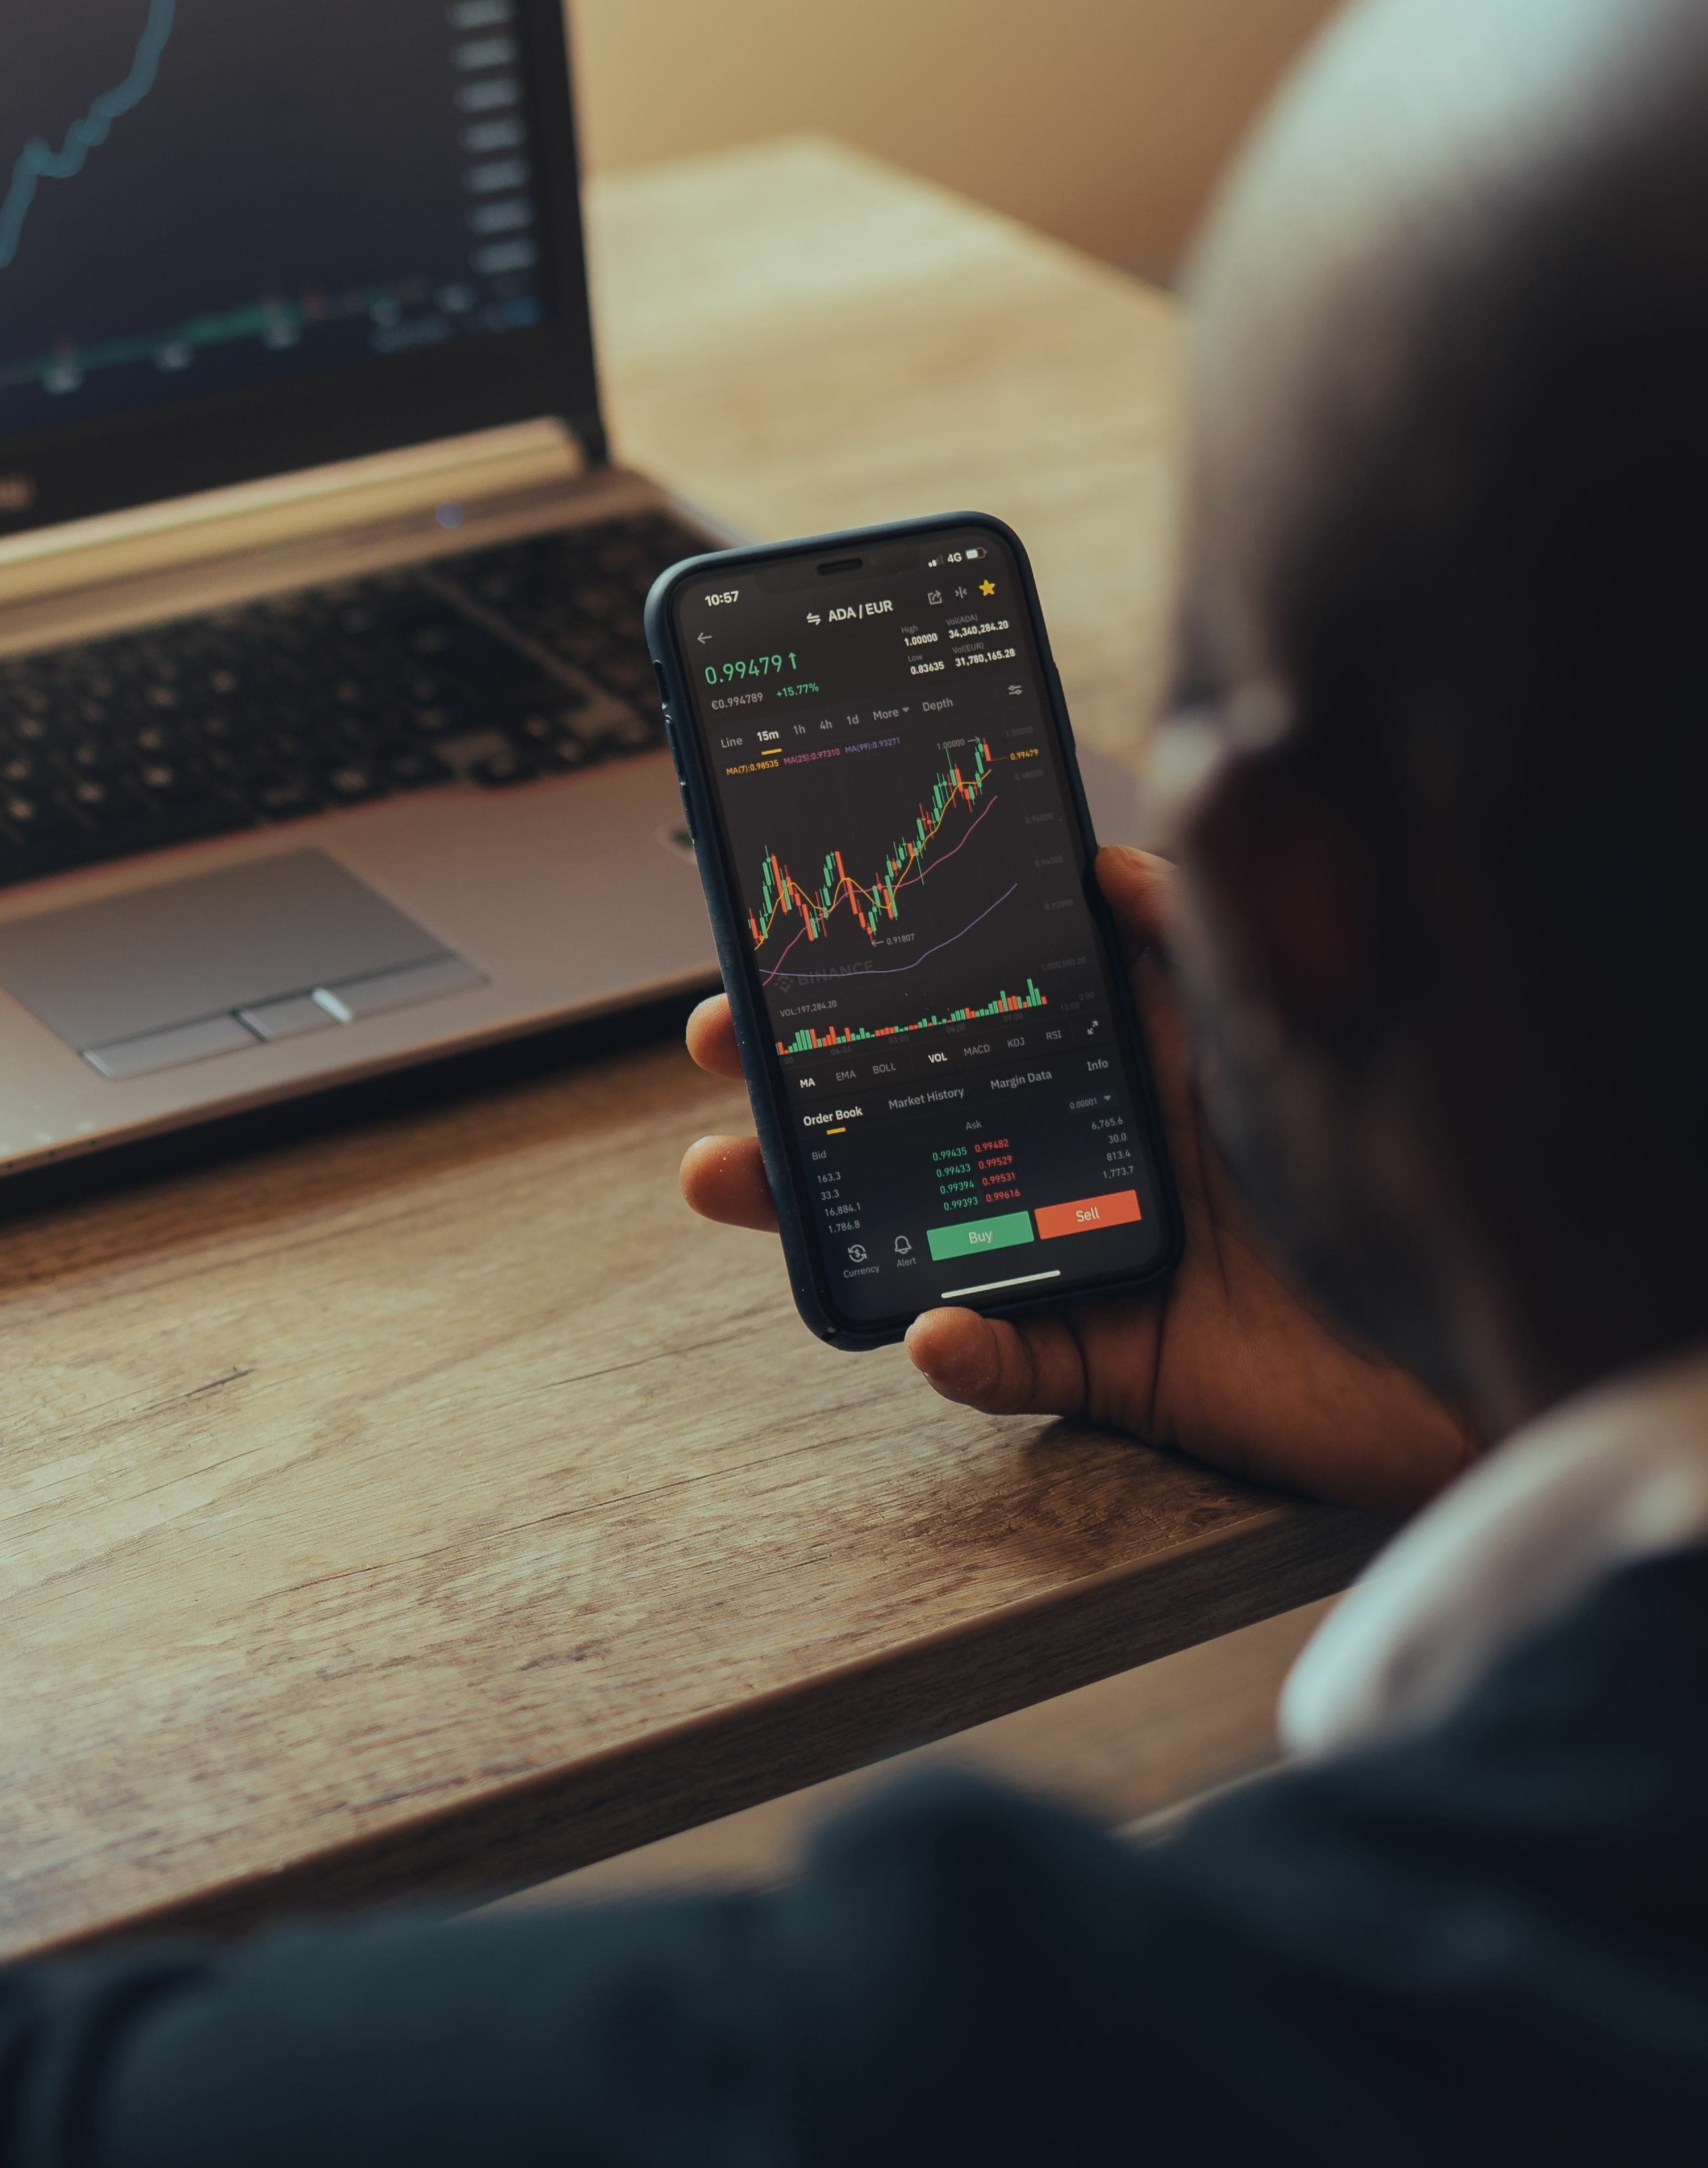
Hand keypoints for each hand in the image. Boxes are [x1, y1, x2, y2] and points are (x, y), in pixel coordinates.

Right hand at [675, 844, 1470, 1512]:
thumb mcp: (1282, 1015)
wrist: (1501, 1324)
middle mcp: (1096, 1153)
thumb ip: (1197, 938)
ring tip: (730, 1180)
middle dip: (802, 1083)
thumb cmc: (1406, 1151)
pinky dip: (967, 1348)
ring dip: (819, 1210)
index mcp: (1131, 1061)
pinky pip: (1015, 1360)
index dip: (873, 979)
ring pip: (924, 1227)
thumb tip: (1096, 860)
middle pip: (918, 1114)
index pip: (976, 1007)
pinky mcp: (1119, 1361)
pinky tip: (934, 1326)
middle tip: (721, 1052)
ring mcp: (1093, 1256)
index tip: (783, 947)